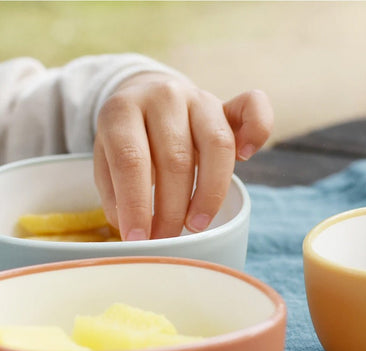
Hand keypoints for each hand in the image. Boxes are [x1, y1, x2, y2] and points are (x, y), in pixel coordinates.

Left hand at [93, 72, 272, 239]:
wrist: (148, 99)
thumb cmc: (129, 140)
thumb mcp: (106, 161)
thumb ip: (116, 192)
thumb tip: (136, 231)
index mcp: (123, 110)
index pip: (131, 159)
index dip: (136, 204)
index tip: (138, 238)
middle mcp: (163, 96)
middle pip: (175, 158)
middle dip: (172, 209)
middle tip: (166, 238)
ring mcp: (199, 99)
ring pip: (217, 145)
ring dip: (209, 194)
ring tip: (197, 225)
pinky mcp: (227, 104)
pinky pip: (254, 109)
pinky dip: (257, 132)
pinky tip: (246, 157)